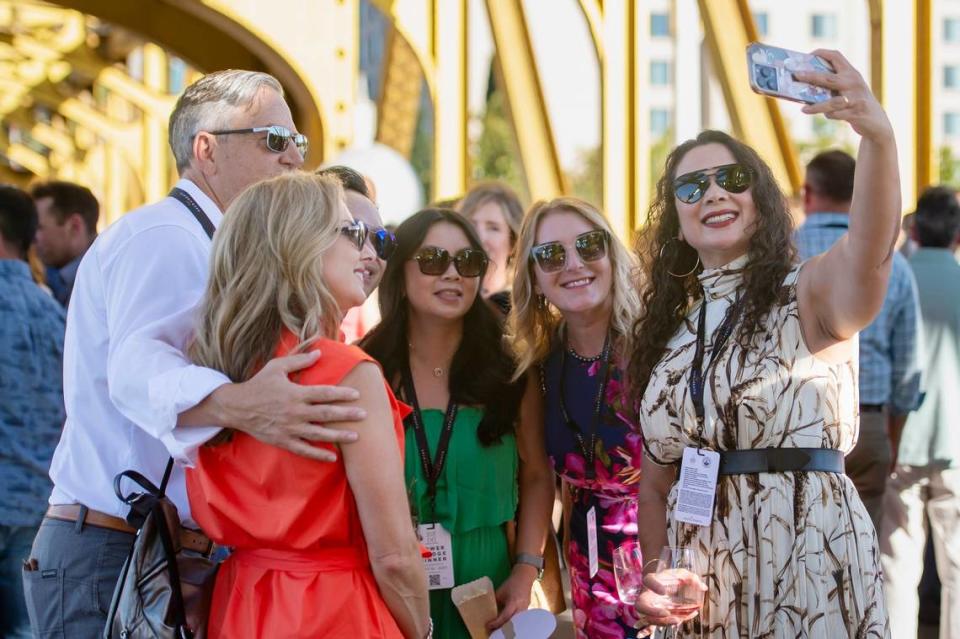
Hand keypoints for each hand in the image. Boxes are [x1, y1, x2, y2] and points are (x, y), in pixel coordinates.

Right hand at [212, 350, 363, 461]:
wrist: (236, 407)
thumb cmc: (258, 384)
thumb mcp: (276, 367)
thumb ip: (299, 360)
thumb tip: (319, 351)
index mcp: (295, 393)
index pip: (324, 393)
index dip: (341, 394)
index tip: (357, 394)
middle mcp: (295, 412)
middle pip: (326, 414)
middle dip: (347, 414)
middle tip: (364, 415)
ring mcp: (289, 428)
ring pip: (318, 434)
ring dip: (338, 435)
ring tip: (356, 436)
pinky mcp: (283, 440)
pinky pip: (304, 450)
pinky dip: (318, 454)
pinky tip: (333, 456)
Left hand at [487, 564, 535, 630]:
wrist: (524, 578)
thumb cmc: (511, 583)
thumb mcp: (501, 592)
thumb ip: (495, 602)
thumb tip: (487, 611)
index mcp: (514, 602)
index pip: (505, 616)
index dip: (496, 623)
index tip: (488, 625)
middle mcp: (521, 608)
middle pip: (511, 623)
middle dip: (502, 628)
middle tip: (492, 630)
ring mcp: (525, 610)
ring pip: (515, 623)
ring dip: (507, 626)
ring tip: (498, 628)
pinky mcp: (526, 611)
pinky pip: (518, 620)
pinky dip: (511, 623)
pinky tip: (505, 624)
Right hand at [633, 569, 705, 626]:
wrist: (664, 584)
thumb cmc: (671, 579)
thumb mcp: (681, 574)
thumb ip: (691, 578)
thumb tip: (703, 588)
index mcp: (651, 581)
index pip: (648, 581)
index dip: (654, 586)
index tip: (664, 591)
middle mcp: (646, 595)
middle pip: (640, 605)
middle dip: (652, 612)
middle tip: (666, 613)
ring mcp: (648, 608)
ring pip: (648, 618)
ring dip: (662, 622)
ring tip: (677, 620)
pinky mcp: (654, 617)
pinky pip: (656, 624)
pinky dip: (666, 625)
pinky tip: (679, 621)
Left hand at [795, 49, 893, 143]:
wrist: (877, 121)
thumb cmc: (856, 103)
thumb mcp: (848, 89)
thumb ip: (832, 86)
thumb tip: (804, 87)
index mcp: (851, 73)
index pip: (836, 56)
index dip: (821, 53)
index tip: (807, 55)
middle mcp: (854, 82)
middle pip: (829, 78)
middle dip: (811, 76)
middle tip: (796, 75)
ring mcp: (856, 98)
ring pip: (832, 101)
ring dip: (816, 106)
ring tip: (803, 109)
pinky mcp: (856, 112)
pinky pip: (837, 114)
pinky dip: (830, 115)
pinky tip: (826, 115)